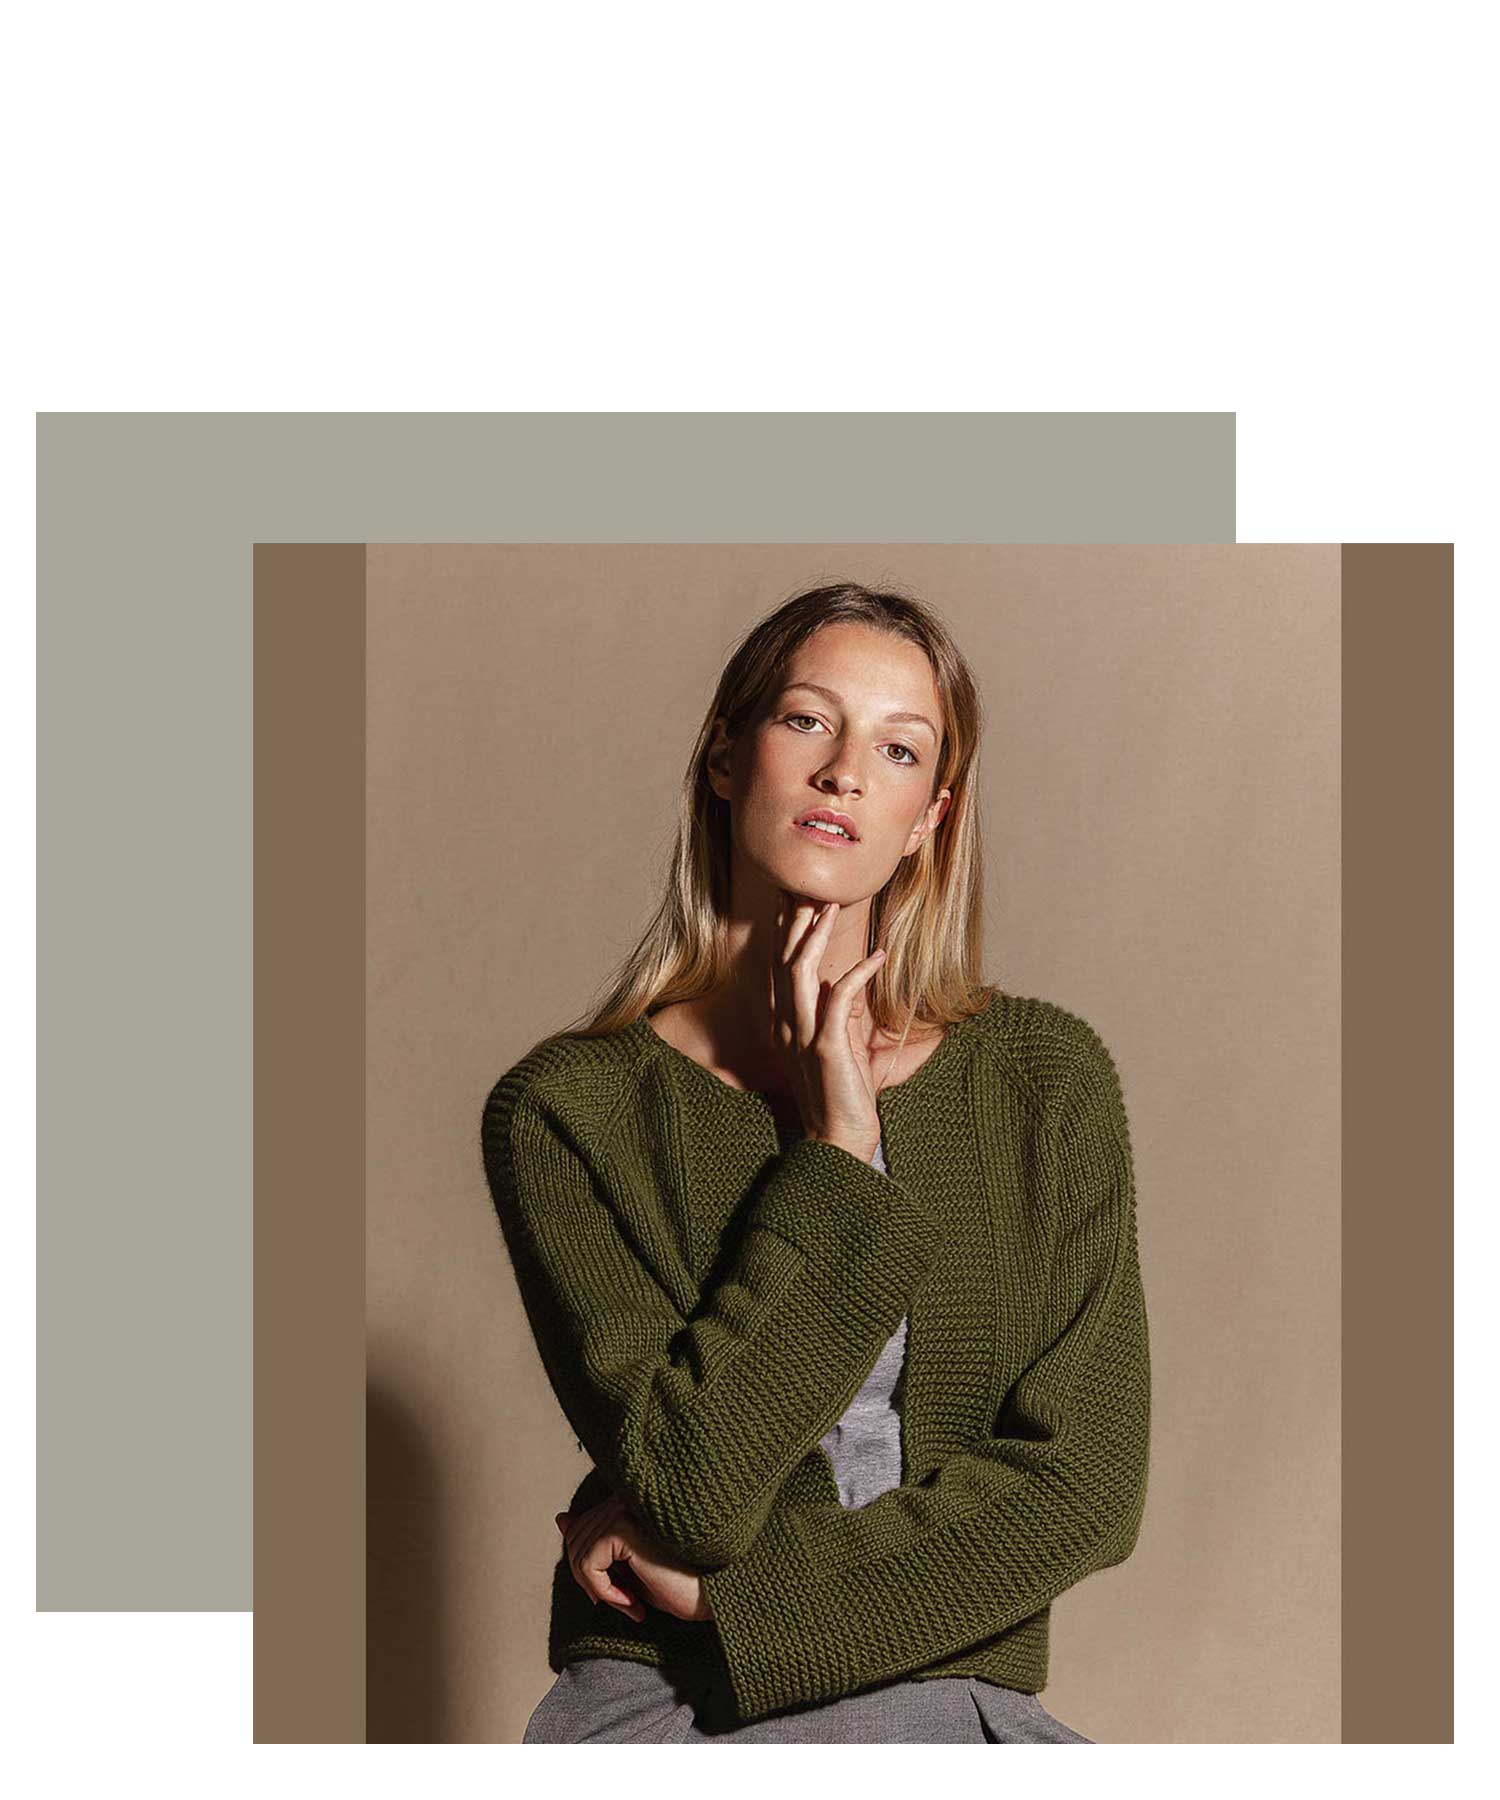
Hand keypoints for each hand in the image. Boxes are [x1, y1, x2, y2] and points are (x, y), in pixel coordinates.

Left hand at [554, 1496, 714, 1623]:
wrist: (714, 1595)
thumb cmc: (679, 1583)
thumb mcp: (628, 1566)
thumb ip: (596, 1541)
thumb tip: (561, 1518)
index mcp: (627, 1501)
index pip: (581, 1527)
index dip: (592, 1570)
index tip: (620, 1595)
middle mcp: (623, 1497)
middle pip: (574, 1540)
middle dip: (593, 1581)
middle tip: (628, 1604)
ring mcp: (623, 1507)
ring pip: (577, 1553)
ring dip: (601, 1590)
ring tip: (633, 1604)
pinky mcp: (623, 1526)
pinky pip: (588, 1564)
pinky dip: (605, 1591)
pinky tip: (634, 1603)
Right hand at [769, 892, 886, 1160]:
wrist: (838, 1141)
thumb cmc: (842, 1096)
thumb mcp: (837, 1048)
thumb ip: (837, 1016)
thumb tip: (844, 984)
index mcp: (786, 1024)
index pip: (778, 967)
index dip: (782, 931)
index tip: (791, 899)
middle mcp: (787, 1026)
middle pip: (782, 960)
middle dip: (792, 921)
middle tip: (803, 886)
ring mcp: (802, 1036)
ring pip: (799, 971)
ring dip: (815, 936)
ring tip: (830, 906)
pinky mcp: (825, 1048)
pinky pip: (839, 998)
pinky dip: (858, 972)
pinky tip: (880, 955)